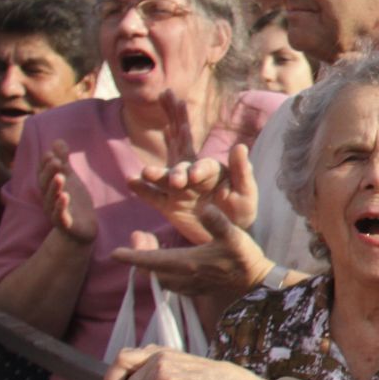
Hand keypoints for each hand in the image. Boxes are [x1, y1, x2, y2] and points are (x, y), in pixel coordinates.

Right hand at [39, 140, 95, 243]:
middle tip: (57, 162)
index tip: (51, 154)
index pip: (44, 175)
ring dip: (55, 188)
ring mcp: (56, 213)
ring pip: (51, 200)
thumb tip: (57, 140)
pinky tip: (65, 197)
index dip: (45, 165)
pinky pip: (60, 216)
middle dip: (49, 173)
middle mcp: (49, 200)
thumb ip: (64, 162)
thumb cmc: (74, 202)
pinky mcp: (65, 225)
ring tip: (61, 177)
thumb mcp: (71, 179)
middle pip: (46, 185)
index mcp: (50, 188)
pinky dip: (61, 207)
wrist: (82, 230)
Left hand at [111, 205, 270, 300]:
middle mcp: (184, 277)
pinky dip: (163, 275)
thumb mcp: (234, 236)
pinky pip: (171, 285)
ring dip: (151, 267)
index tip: (114, 253)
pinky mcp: (198, 291)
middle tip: (138, 238)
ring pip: (160, 279)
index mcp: (187, 262)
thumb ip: (217, 222)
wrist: (258, 286)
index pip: (151, 260)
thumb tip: (204, 207)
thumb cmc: (245, 259)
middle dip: (139, 257)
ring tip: (151, 252)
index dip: (132, 256)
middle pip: (151, 271)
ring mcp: (190, 286)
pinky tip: (169, 267)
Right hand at [130, 142, 258, 243]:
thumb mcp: (246, 192)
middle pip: (181, 170)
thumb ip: (243, 171)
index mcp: (213, 171)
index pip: (204, 166)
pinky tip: (131, 181)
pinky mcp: (168, 204)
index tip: (195, 176)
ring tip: (144, 173)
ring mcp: (178, 190)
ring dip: (155, 175)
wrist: (229, 233)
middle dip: (176, 174)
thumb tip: (240, 147)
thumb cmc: (241, 209)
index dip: (199, 169)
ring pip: (164, 180)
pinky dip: (142, 189)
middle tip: (175, 182)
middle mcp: (193, 177)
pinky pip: (153, 196)